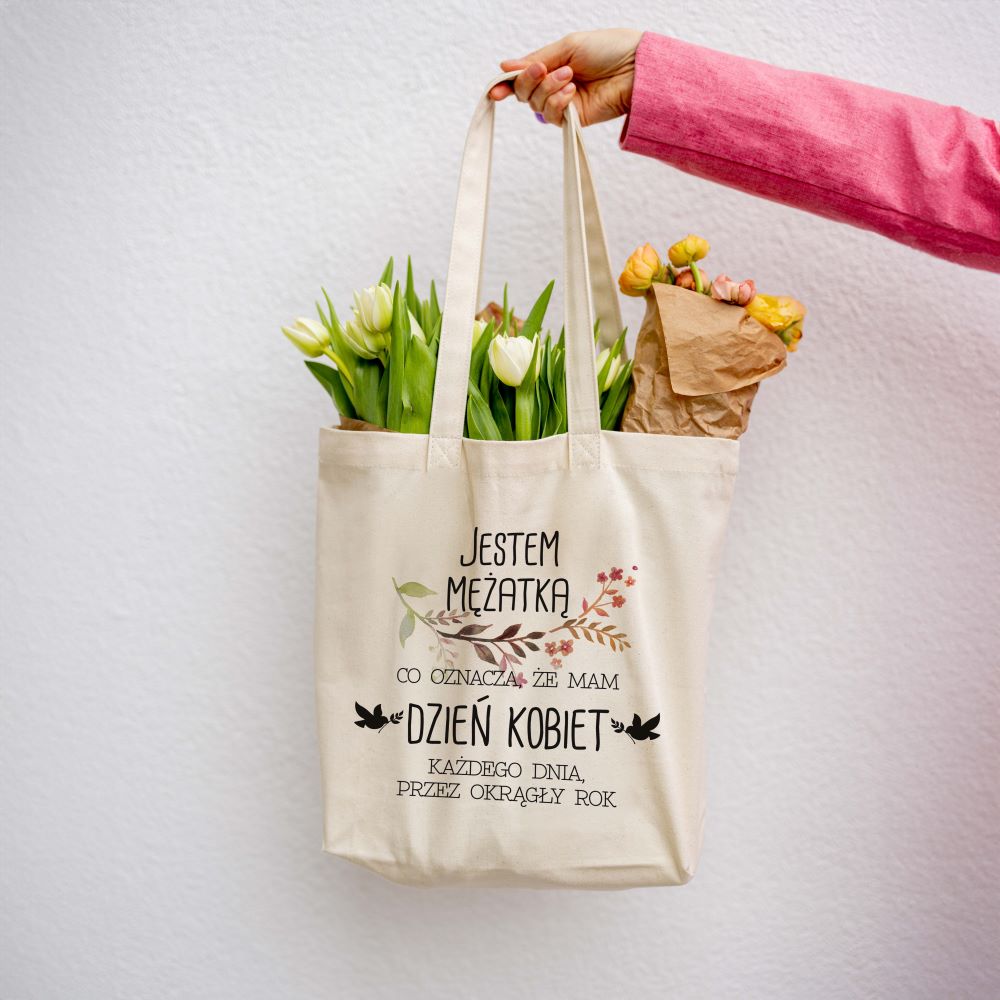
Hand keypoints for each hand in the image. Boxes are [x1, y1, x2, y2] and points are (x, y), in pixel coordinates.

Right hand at [490, 29, 641, 125]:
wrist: (635, 68)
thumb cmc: (608, 50)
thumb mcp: (567, 46)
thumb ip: (536, 59)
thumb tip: (505, 66)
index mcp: (553, 65)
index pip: (523, 77)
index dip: (506, 84)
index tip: (495, 90)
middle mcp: (556, 86)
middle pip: (524, 93)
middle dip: (528, 81)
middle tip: (543, 69)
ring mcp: (565, 104)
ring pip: (536, 105)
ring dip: (548, 89)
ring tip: (570, 77)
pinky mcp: (574, 119)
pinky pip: (551, 116)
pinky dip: (557, 102)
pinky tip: (572, 91)